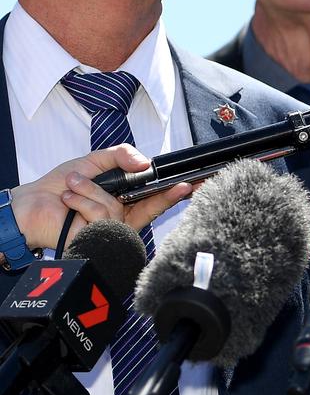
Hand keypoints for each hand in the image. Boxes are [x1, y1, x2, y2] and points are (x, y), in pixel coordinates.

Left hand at [9, 145, 191, 249]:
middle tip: (184, 185)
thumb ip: (121, 156)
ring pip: (116, 207)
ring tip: (71, 185)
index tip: (194, 182)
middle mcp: (123, 216)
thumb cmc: (59, 186)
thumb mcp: (95, 161)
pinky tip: (68, 200)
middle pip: (154, 207)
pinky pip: (100, 215)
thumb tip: (145, 163)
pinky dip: (81, 201)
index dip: (178, 190)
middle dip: (169, 195)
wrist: (30, 204)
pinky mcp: (98, 238)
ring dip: (91, 189)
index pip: (157, 195)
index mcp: (125, 199)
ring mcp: (111, 230)